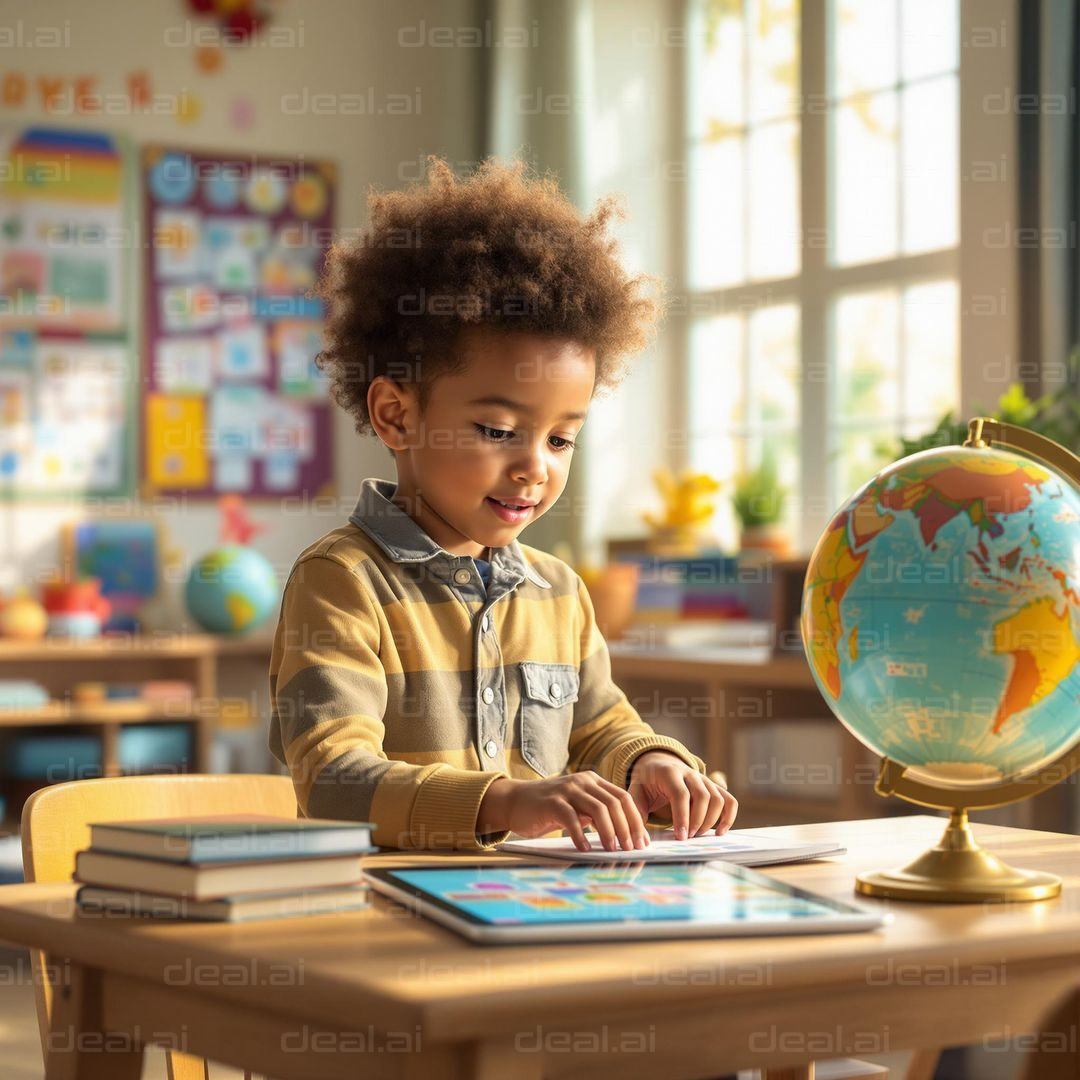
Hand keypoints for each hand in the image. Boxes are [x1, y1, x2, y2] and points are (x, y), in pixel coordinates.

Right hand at [478, 774, 649, 852]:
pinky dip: (581, 836)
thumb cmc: (549, 809)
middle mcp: (582, 782)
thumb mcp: (578, 806)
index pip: (623, 797)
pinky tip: (585, 849)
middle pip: (614, 803)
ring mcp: (567, 790)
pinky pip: (572, 819)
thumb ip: (597, 814)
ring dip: (609, 832)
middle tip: (631, 848)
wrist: (515, 801)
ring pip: (598, 809)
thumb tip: (625, 836)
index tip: (642, 841)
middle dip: (627, 828)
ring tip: (612, 850)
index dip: (636, 819)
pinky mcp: (552, 803)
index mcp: (593, 781)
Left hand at [628, 752, 737, 838]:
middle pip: (703, 796)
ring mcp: (704, 779)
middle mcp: (690, 773)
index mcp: (669, 773)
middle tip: (687, 838)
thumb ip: (636, 812)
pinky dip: (728, 817)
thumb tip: (640, 840)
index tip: (681, 837)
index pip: (681, 794)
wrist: (658, 765)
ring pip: (717, 799)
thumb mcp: (636, 792)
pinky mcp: (713, 787)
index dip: (682, 817)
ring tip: (697, 834)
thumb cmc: (647, 783)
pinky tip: (720, 832)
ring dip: (711, 821)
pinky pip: (729, 800)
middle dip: (697, 821)